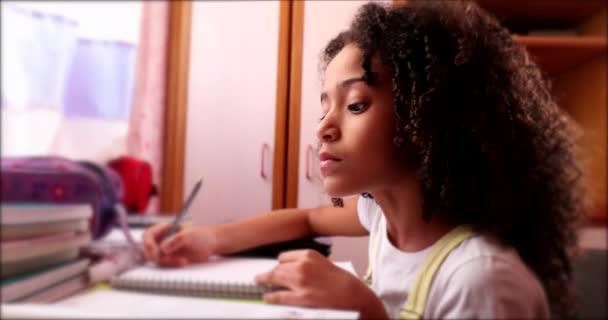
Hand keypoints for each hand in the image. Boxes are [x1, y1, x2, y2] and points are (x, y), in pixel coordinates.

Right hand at [142, 223, 216, 266]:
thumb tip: (162, 248)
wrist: (210, 245)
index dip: (148, 244)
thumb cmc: (201, 235)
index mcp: (164, 229)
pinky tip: (183, 262)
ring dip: (166, 262)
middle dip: (156, 256)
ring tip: (182, 261)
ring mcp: (164, 250)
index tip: (155, 252)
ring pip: (154, 259)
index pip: (148, 235)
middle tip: (168, 259)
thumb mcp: (190, 235)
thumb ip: (176, 240)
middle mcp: (162, 239)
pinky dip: (171, 265)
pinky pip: (163, 265)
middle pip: (147, 249)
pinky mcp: (169, 259)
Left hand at [254, 250, 387, 318]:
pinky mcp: (302, 297)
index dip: (279, 264)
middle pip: (277, 268)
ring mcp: (300, 282)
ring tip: (259, 283)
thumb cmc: (342, 280)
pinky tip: (267, 297)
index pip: (284, 257)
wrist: (353, 294)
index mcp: (308, 255)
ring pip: (275, 279)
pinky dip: (271, 296)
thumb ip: (307, 265)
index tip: (276, 268)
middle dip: (268, 273)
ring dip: (265, 281)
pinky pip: (280, 296)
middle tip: (259, 277)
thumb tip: (291, 270)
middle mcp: (302, 265)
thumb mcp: (323, 264)